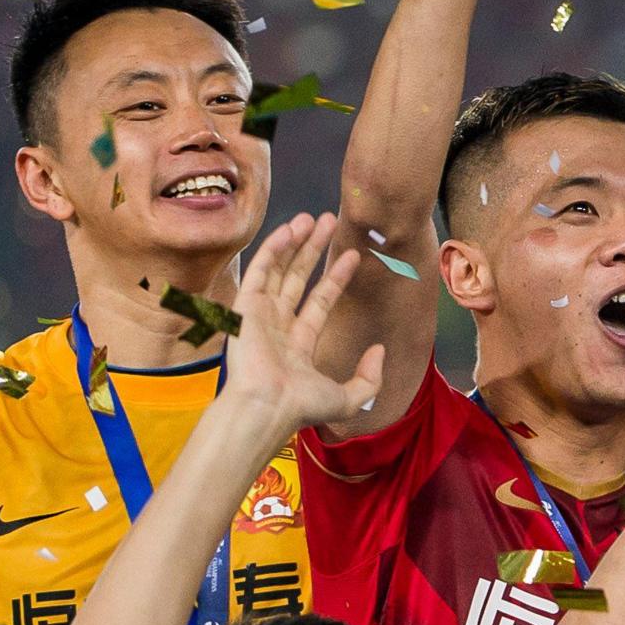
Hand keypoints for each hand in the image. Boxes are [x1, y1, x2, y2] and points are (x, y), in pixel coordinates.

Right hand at [220, 215, 386, 429]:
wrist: (267, 406)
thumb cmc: (301, 407)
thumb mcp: (347, 398)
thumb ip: (368, 378)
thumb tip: (379, 350)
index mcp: (298, 345)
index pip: (320, 301)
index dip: (336, 277)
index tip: (353, 256)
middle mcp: (277, 326)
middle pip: (299, 278)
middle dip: (314, 249)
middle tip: (329, 222)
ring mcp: (260, 314)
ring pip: (280, 269)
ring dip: (295, 243)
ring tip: (312, 218)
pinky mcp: (245, 305)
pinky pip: (261, 269)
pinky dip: (274, 249)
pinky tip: (290, 229)